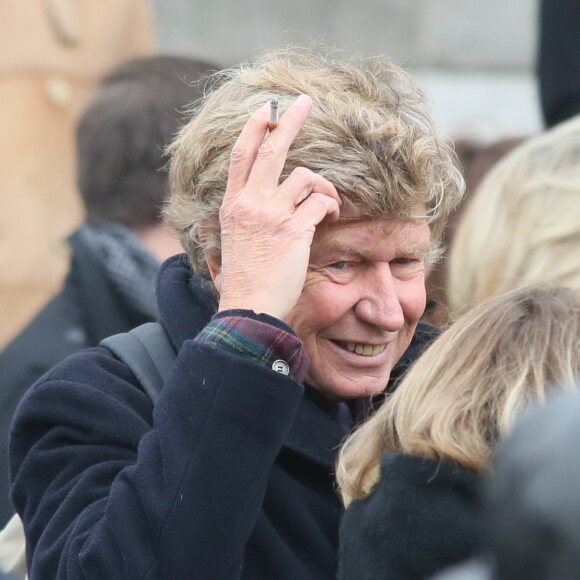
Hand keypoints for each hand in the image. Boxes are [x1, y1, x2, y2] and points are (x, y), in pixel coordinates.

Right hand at [213, 94, 340, 320]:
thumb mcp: (225, 249)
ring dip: (324, 189)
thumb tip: (226, 228)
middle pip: (272, 149)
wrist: (249, 309)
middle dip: (290, 120)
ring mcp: (271, 214)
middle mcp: (250, 203)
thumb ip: (230, 229)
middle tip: (305, 102)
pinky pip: (321, 202)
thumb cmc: (241, 284)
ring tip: (325, 208)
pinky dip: (330, 207)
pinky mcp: (294, 229)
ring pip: (307, 178)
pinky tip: (328, 218)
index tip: (266, 109)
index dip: (254, 128)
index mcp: (232, 205)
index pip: (240, 156)